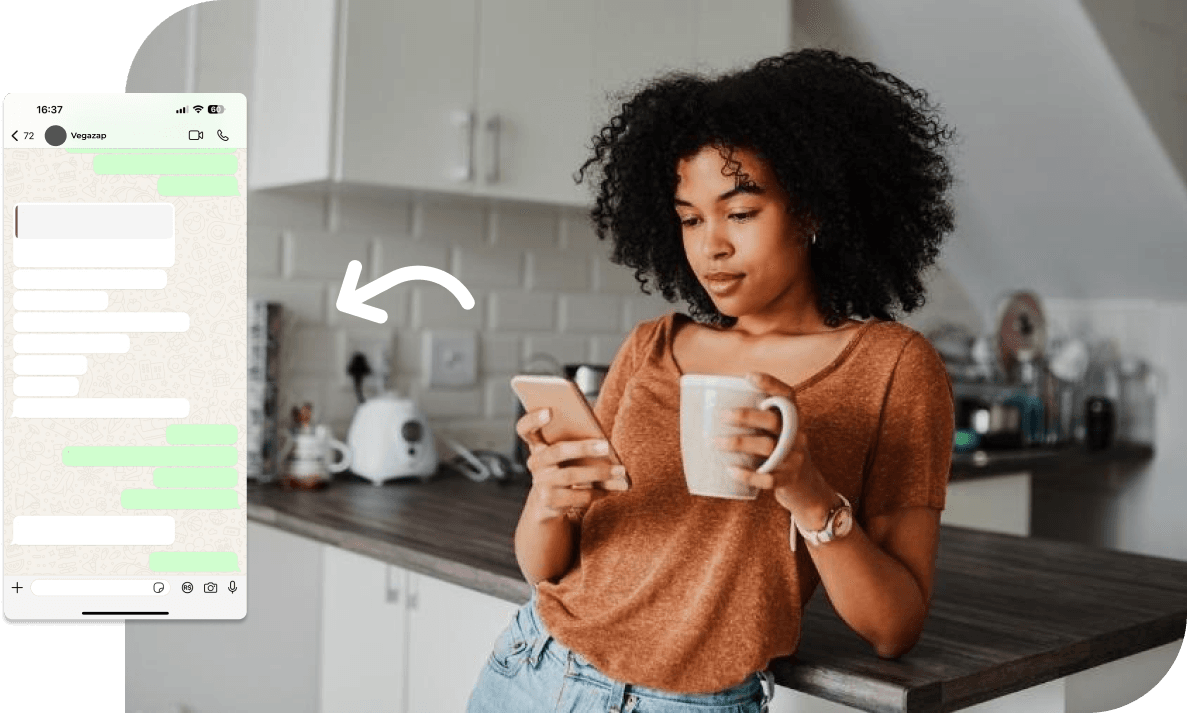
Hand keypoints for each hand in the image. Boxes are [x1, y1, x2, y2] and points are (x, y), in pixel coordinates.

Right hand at [516, 408, 628, 522]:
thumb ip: (575, 441)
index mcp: (537, 445)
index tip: (550, 411)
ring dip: (599, 473)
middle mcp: (534, 463)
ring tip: (620, 470)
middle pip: (557, 451)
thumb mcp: (566, 454)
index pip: (525, 429)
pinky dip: (598, 492)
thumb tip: (604, 443)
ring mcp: (540, 483)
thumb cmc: (564, 468)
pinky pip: (578, 496)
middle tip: (606, 446)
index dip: (533, 419)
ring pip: (571, 475)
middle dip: (583, 448)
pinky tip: (613, 489)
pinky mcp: (549, 502)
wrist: (548, 504)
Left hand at [715, 372, 834, 521]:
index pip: (788, 396)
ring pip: (768, 447)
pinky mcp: (789, 480)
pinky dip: (748, 475)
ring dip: (738, 443)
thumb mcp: (777, 434)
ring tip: (714, 442)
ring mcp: (795, 458)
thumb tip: (710, 410)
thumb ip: (757, 422)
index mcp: (794, 420)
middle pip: (774, 421)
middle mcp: (797, 435)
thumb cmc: (780, 454)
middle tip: (721, 415)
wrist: (807, 489)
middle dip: (746, 416)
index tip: (748, 376)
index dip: (771, 383)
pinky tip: (731, 470)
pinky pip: (769, 478)